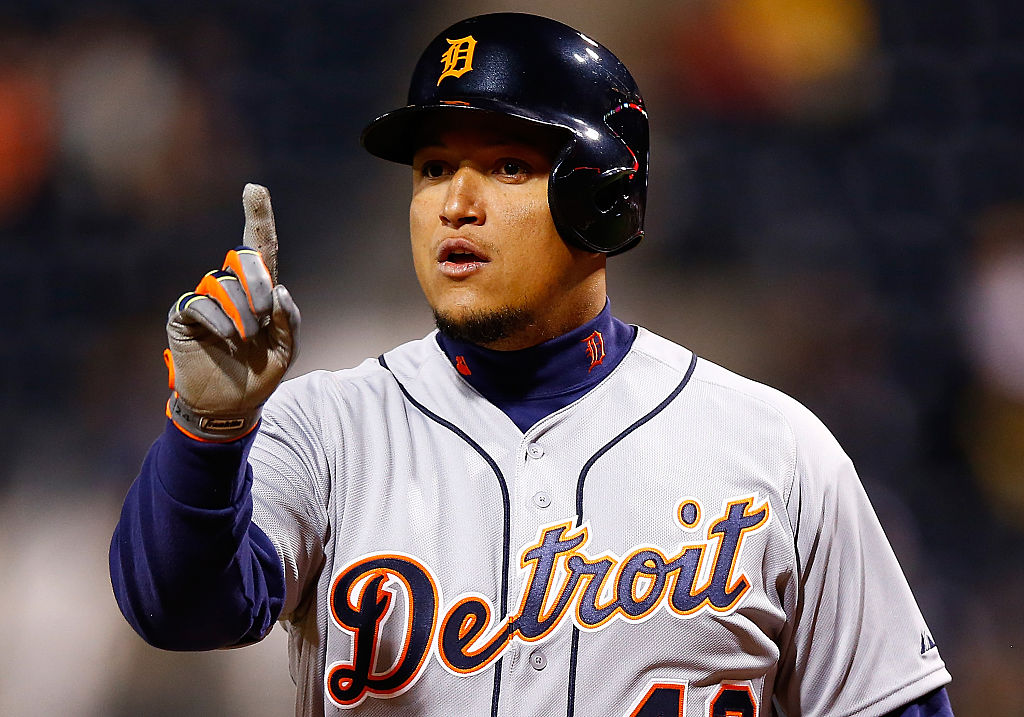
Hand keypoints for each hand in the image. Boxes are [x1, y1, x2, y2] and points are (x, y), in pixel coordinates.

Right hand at [164, 183, 300, 440]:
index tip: (254, 188)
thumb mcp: (287, 348)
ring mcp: (207, 299)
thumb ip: (290, 318)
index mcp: (260, 291)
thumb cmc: (260, 375)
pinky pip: (201, 303)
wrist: (231, 405)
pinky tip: (230, 340)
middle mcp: (232, 288)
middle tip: (265, 315)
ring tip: (246, 339)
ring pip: (226, 284)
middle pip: (244, 258)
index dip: (258, 217)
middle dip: (258, 282)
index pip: (261, 247)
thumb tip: (280, 288)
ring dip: (244, 313)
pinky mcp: (184, 315)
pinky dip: (221, 321)